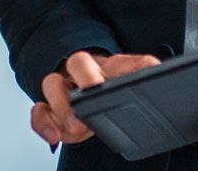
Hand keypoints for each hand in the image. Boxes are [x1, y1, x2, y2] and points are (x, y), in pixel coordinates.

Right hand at [29, 50, 160, 147]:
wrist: (90, 99)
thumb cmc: (112, 92)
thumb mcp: (133, 87)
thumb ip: (146, 79)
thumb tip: (158, 71)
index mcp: (110, 66)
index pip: (120, 61)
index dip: (129, 67)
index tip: (140, 75)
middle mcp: (83, 72)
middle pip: (78, 62)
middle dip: (85, 76)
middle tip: (93, 91)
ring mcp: (63, 88)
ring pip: (52, 83)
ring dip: (62, 104)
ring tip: (75, 125)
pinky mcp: (49, 109)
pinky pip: (39, 111)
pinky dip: (43, 123)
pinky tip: (54, 137)